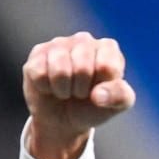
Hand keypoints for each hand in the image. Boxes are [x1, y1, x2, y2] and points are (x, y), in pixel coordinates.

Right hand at [22, 32, 135, 158]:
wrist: (63, 119)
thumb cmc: (92, 107)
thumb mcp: (116, 106)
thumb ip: (121, 96)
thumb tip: (98, 95)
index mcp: (108, 48)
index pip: (107, 67)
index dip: (103, 87)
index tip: (100, 91)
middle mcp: (83, 40)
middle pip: (82, 67)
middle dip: (81, 89)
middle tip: (80, 92)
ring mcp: (58, 44)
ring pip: (60, 70)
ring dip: (63, 90)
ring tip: (66, 90)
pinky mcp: (37, 53)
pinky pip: (40, 73)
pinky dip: (46, 88)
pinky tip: (50, 86)